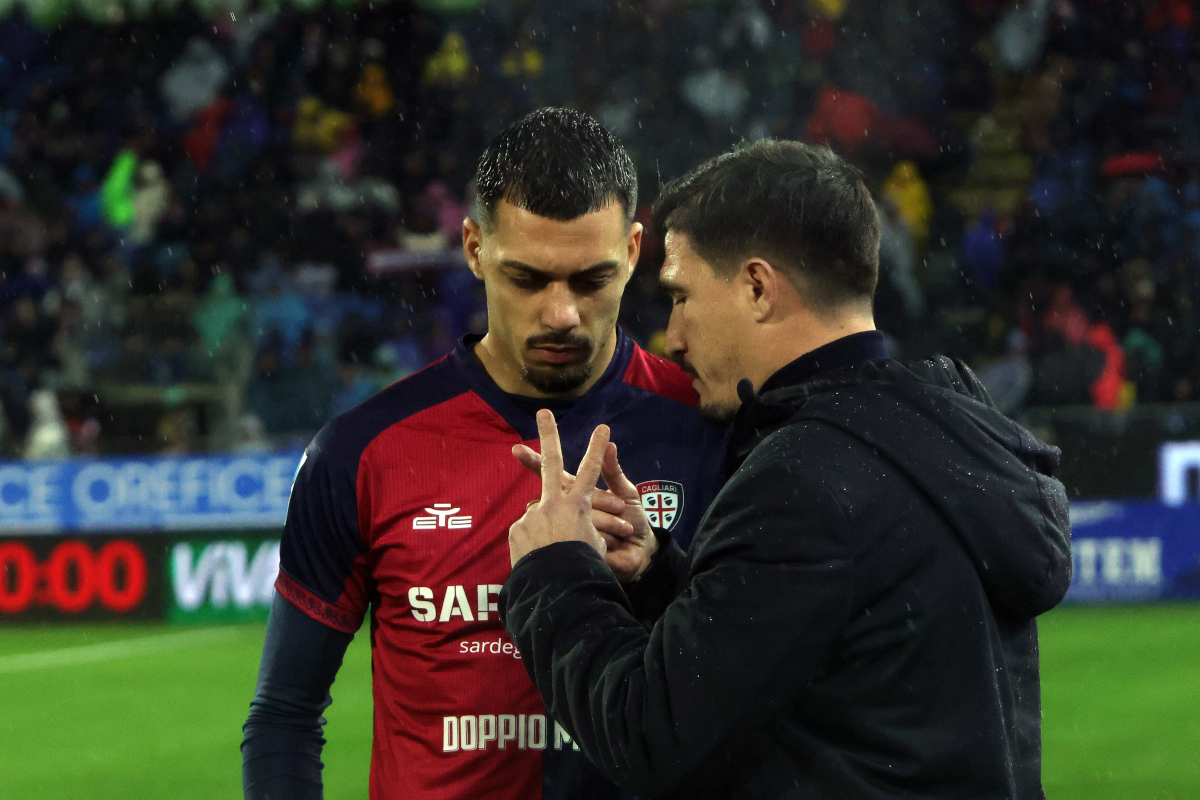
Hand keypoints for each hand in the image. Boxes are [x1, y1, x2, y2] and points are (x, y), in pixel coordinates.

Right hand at [512, 416, 657, 581]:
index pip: (552, 472)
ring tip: (624, 528)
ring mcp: (566, 526)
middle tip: (523, 446)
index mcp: (575, 491)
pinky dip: (609, 535)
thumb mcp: (625, 493)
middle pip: (549, 485)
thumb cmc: (629, 519)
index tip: (517, 450)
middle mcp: (565, 507)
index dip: (534, 460)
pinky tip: (615, 543)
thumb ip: (613, 471)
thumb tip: (610, 444)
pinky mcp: (575, 542)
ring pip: (581, 513)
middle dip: (541, 462)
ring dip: (609, 520)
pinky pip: (588, 533)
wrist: (638, 551)